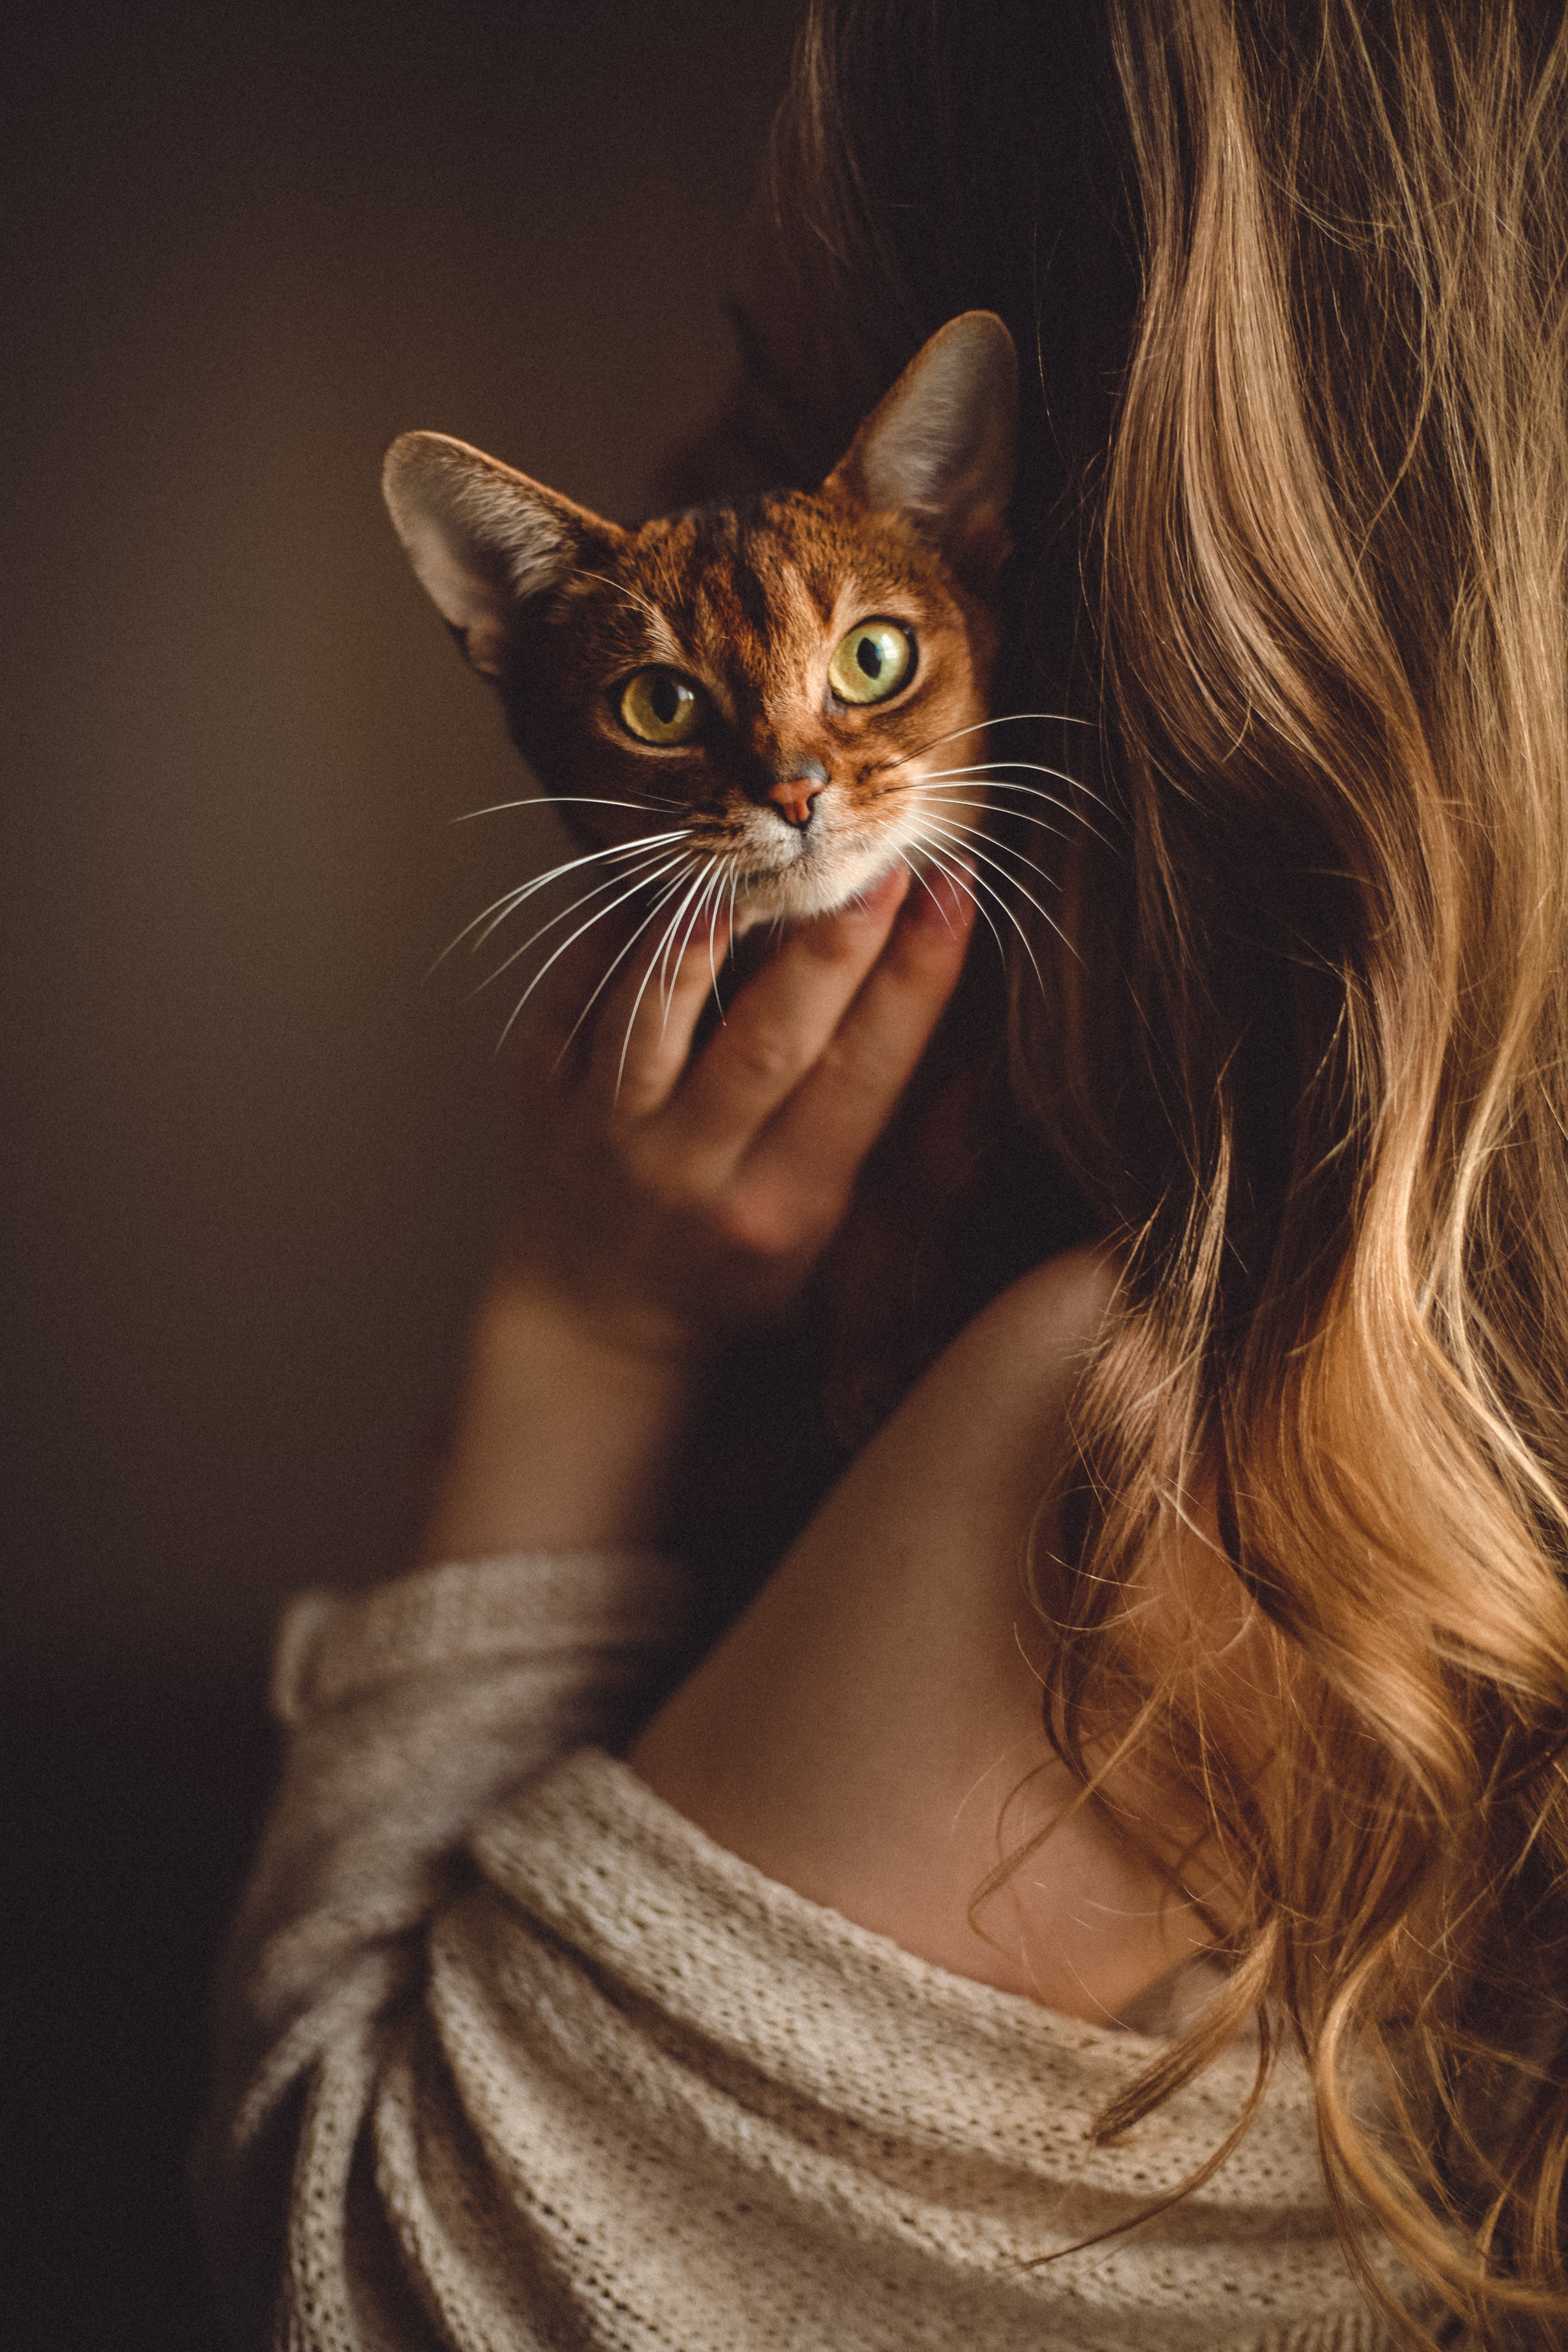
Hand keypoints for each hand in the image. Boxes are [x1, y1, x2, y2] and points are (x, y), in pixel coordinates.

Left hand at [418, 860, 975, 1560]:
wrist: (594, 1323)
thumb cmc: (740, 1281)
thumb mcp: (846, 1262)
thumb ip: (919, 1180)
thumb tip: (977, 1083)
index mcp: (781, 1209)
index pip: (862, 1077)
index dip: (914, 983)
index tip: (954, 893)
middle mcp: (690, 1172)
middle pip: (769, 1042)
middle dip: (833, 945)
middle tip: (878, 857)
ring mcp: (604, 1134)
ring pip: (653, 1017)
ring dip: (704, 939)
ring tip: (753, 863)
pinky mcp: (538, 1096)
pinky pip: (568, 1001)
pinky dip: (610, 940)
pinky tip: (660, 885)